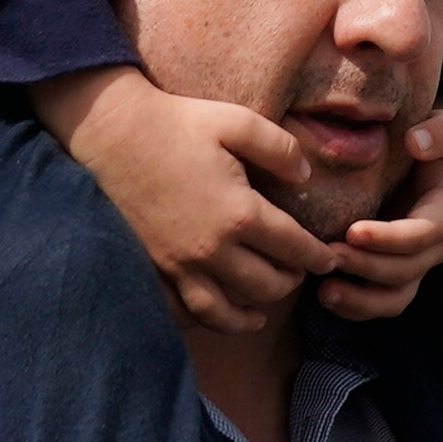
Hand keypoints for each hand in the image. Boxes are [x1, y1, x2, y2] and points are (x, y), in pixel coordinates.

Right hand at [38, 65, 334, 331]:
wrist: (113, 135)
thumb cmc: (179, 124)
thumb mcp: (238, 122)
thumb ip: (280, 149)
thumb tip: (305, 178)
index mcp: (240, 214)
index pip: (294, 249)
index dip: (317, 257)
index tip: (329, 259)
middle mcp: (212, 249)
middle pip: (266, 285)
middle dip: (290, 281)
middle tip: (299, 272)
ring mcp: (180, 264)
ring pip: (227, 310)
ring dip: (254, 310)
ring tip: (265, 306)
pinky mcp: (155, 268)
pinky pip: (186, 310)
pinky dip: (209, 319)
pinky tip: (221, 313)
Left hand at [317, 104, 442, 322]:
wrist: (418, 151)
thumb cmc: (428, 135)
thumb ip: (440, 130)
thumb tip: (417, 142)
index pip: (425, 234)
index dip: (391, 238)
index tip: (353, 231)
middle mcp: (435, 244)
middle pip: (406, 270)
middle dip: (367, 266)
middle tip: (327, 253)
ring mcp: (414, 263)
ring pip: (395, 297)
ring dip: (360, 299)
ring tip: (323, 290)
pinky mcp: (392, 273)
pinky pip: (379, 303)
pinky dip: (355, 307)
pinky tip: (324, 296)